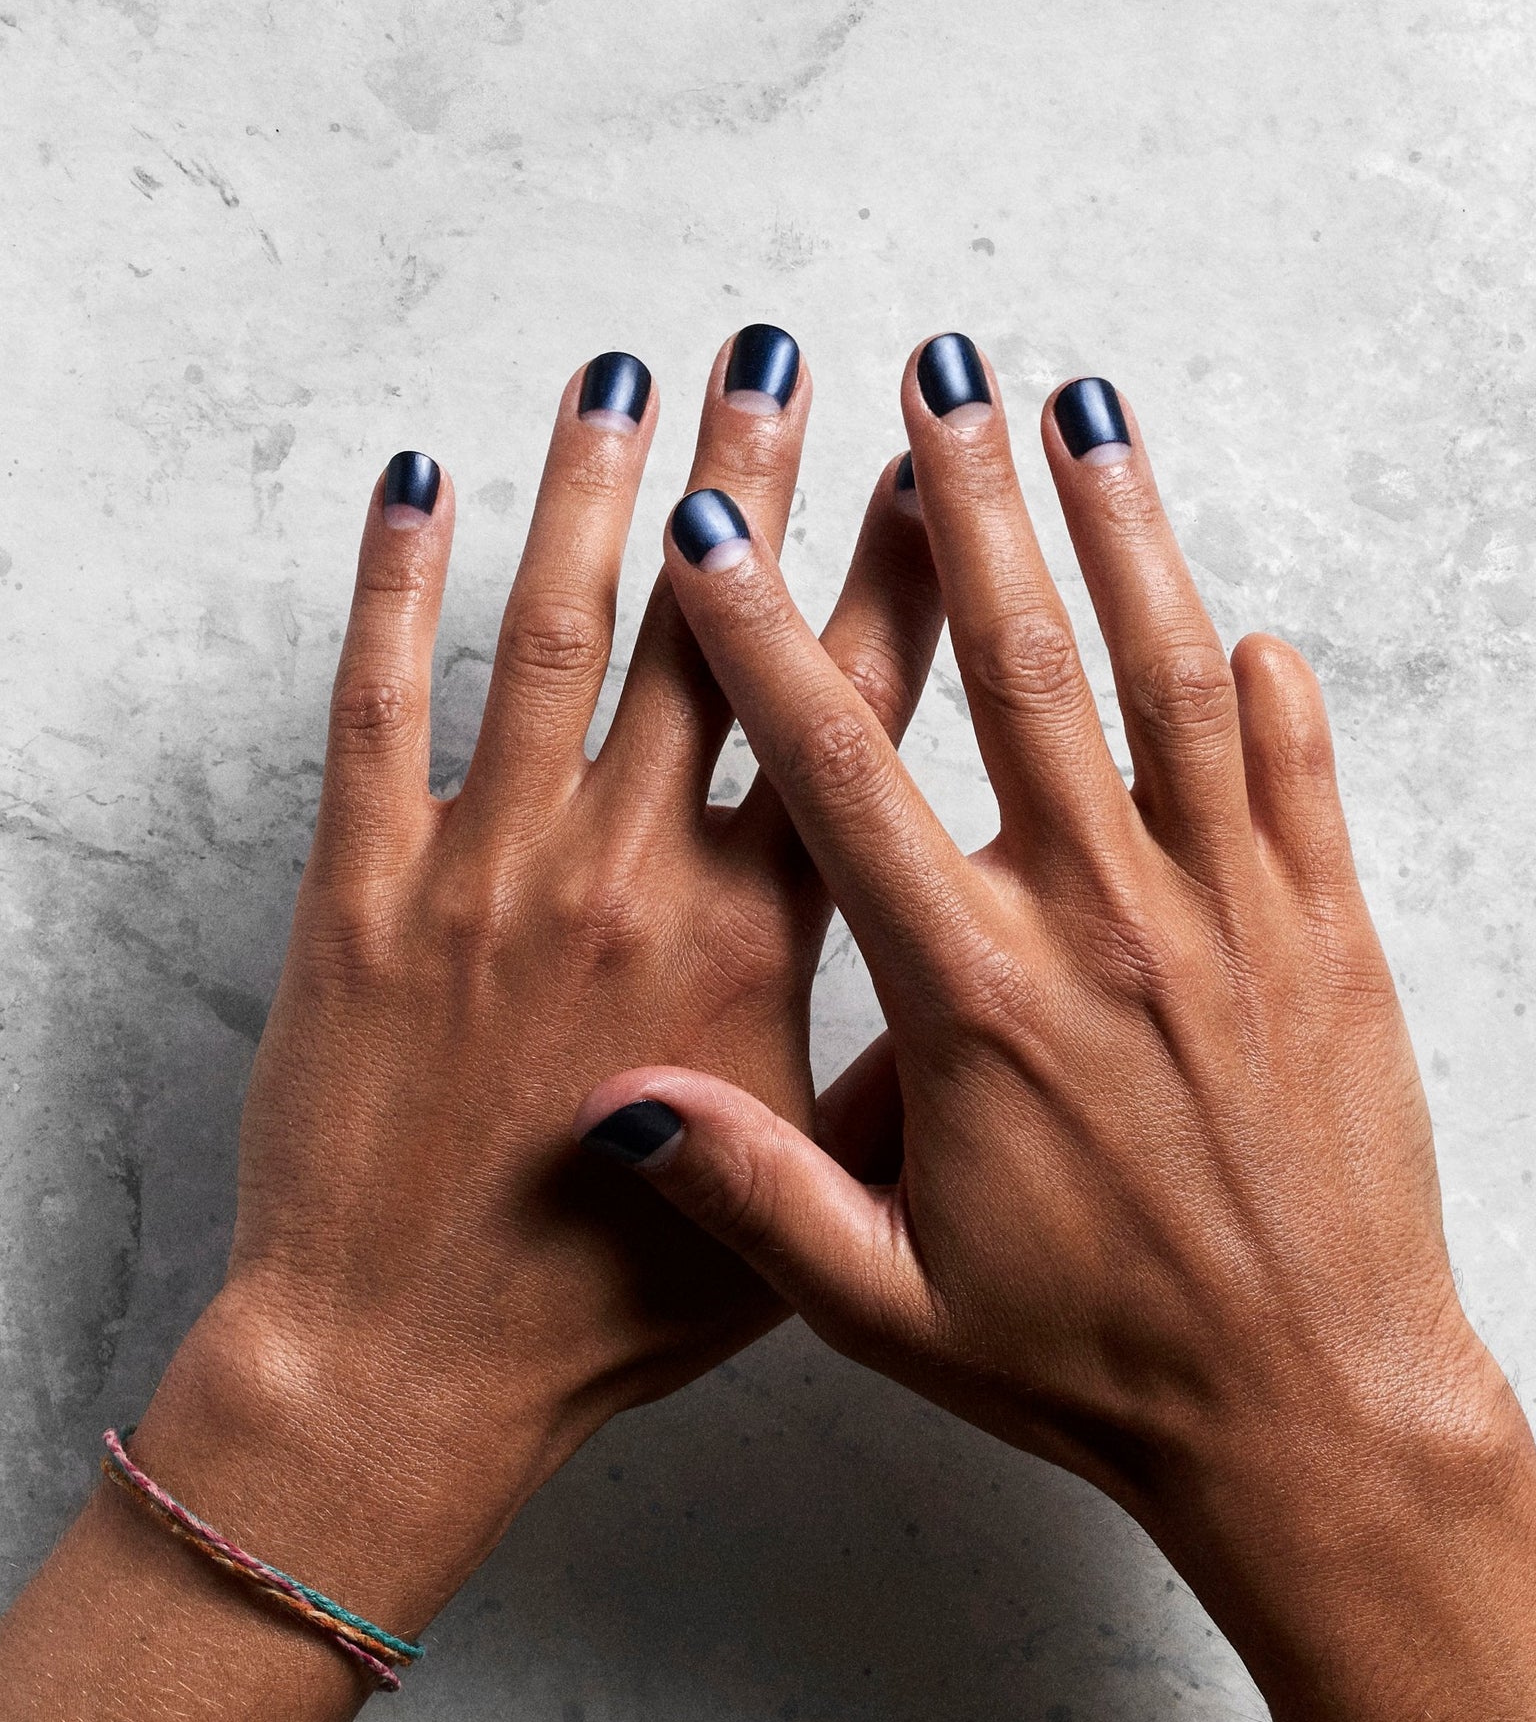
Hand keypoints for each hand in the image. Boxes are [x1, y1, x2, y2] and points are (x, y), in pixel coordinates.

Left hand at [135, 332, 940, 1632]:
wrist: (408, 1368)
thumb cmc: (607, 1310)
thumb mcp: (809, 1220)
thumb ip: (893, 1091)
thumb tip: (985, 1001)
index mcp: (751, 945)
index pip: (849, 721)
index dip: (892, 583)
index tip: (921, 477)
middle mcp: (629, 878)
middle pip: (713, 641)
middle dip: (753, 482)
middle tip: (783, 354)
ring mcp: (489, 873)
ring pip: (555, 638)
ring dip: (591, 490)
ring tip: (624, 371)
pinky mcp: (364, 894)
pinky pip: (379, 708)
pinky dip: (392, 590)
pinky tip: (414, 488)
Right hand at [578, 340, 1489, 1568]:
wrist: (1309, 1415)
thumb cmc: (1092, 1364)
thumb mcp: (889, 1305)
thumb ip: (752, 1189)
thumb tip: (620, 1103)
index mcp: (976, 1005)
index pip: (843, 782)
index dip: (768, 645)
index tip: (718, 535)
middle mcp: (1105, 930)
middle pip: (1024, 675)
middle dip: (970, 510)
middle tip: (934, 377)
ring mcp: (1232, 923)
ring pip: (1172, 686)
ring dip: (1125, 537)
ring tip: (1083, 412)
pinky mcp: (1329, 943)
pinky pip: (1301, 778)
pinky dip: (1270, 686)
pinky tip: (1242, 612)